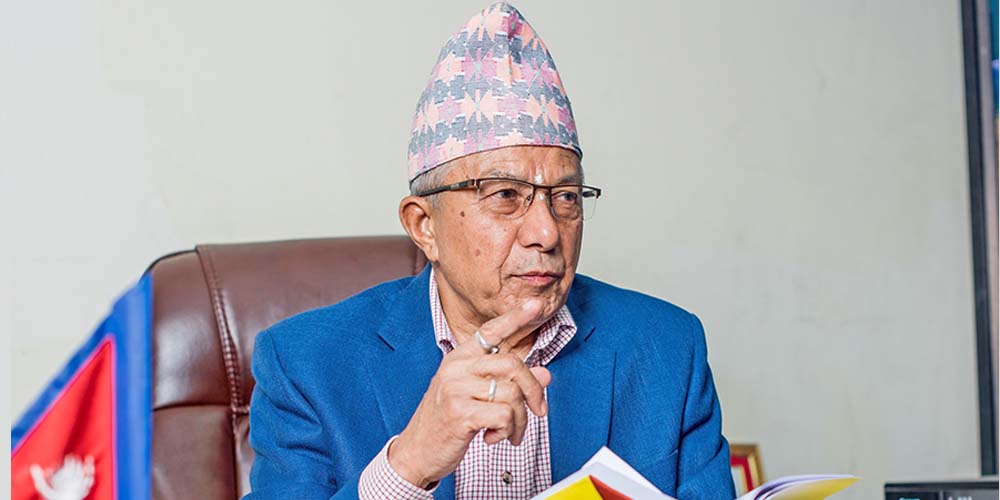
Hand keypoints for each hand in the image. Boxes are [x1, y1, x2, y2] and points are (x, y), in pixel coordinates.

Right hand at [387, 299, 552, 487]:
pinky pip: (504, 415)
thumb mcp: (475, 396)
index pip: (490, 331)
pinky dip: (506, 431)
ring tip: (508, 432)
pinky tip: (491, 437)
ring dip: (519, 420)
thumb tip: (544, 374)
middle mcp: (456, 367)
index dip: (515, 318)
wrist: (416, 451)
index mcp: (459, 358)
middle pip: (514, 365)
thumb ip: (507, 382)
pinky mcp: (460, 412)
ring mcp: (456, 388)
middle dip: (534, 392)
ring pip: (513, 394)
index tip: (536, 305)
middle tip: (538, 412)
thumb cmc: (446, 422)